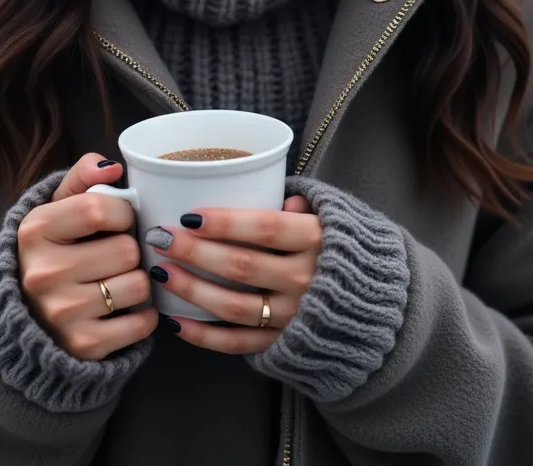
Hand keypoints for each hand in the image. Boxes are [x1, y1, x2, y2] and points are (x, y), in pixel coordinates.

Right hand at [17, 154, 157, 359]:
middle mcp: (43, 273)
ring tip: (118, 280)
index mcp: (35, 230)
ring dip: (138, 282)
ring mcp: (61, 313)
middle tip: (117, 255)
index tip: (119, 220)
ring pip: (138, 285)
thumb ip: (82, 178)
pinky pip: (141, 323)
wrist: (24, 316)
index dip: (122, 212)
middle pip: (126, 250)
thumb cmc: (52, 252)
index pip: (99, 209)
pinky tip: (123, 309)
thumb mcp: (56, 208)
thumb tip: (113, 168)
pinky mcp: (81, 344)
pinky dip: (142, 316)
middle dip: (131, 250)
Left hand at [146, 195, 321, 353]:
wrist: (371, 302)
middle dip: (195, 251)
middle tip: (160, 238)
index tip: (188, 215)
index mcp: (314, 240)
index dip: (225, 222)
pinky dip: (204, 335)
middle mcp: (304, 279)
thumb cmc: (337, 247)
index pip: (264, 228)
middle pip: (241, 266)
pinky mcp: (283, 344)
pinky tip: (175, 321)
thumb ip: (293, 204)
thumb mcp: (325, 217)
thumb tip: (264, 189)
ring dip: (191, 290)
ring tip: (161, 272)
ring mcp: (293, 315)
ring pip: (233, 306)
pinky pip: (238, 343)